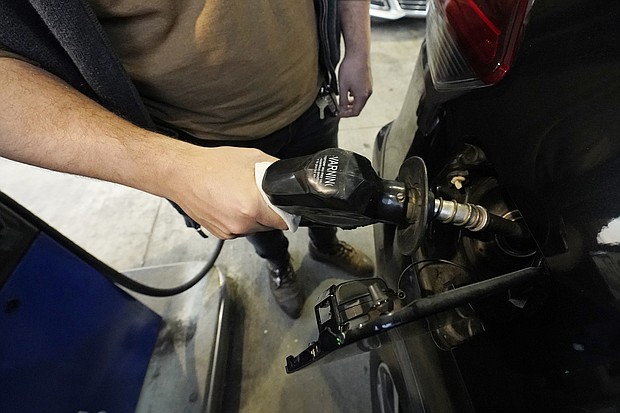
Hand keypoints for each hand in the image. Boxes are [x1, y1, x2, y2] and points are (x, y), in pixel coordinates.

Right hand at [165, 146, 287, 238]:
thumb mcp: (252, 158)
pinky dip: (239, 219)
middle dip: (269, 211)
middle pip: (270, 225)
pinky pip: (239, 228)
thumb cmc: (213, 165)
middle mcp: (242, 223)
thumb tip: (289, 177)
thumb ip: (275, 170)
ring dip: (254, 216)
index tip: (285, 205)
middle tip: (258, 194)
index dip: (288, 212)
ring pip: (254, 227)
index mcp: (253, 207)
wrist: (182, 174)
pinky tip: (230, 203)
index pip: (285, 221)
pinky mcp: (220, 233)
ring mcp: (230, 231)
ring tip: (241, 196)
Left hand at [338, 54, 372, 116]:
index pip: (355, 112)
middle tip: (339, 108)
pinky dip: (354, 95)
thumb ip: (342, 100)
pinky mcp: (368, 80)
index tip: (338, 113)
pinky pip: (361, 92)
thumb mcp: (343, 87)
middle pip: (358, 106)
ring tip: (342, 99)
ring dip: (351, 102)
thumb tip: (341, 109)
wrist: (358, 53)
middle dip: (348, 109)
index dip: (346, 114)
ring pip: (360, 99)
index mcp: (362, 96)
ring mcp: (369, 86)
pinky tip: (348, 89)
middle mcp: (368, 92)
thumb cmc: (351, 68)